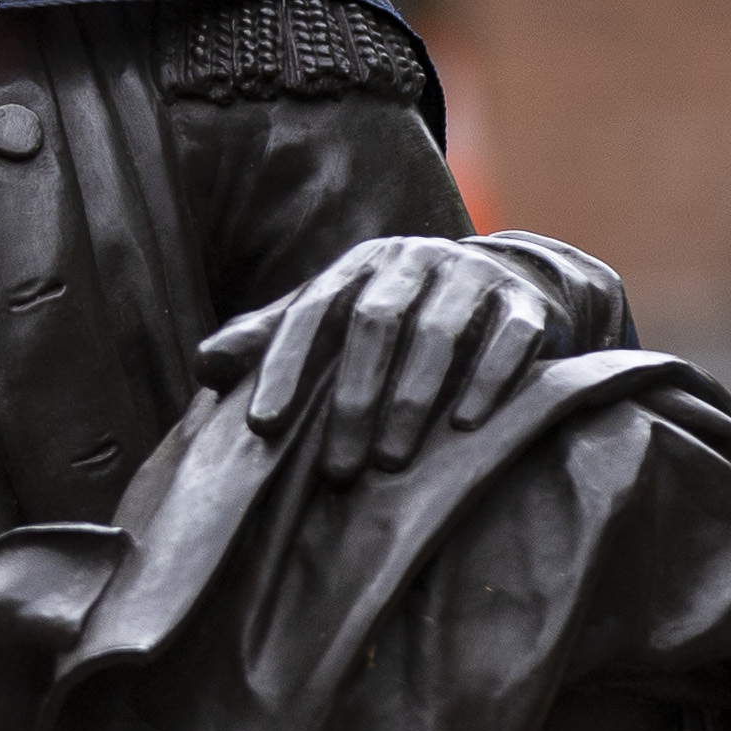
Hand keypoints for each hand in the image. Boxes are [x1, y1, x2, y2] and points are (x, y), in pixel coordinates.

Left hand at [193, 236, 562, 484]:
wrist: (506, 286)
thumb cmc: (399, 319)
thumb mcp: (334, 322)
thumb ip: (271, 340)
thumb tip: (204, 366)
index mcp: (358, 268)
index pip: (311, 313)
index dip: (283, 367)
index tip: (262, 426)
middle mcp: (413, 262)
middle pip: (376, 324)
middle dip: (354, 399)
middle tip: (338, 469)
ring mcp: (473, 278)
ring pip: (440, 333)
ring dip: (414, 399)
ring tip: (392, 462)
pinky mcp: (525, 304)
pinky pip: (509, 339)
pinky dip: (489, 382)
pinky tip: (467, 427)